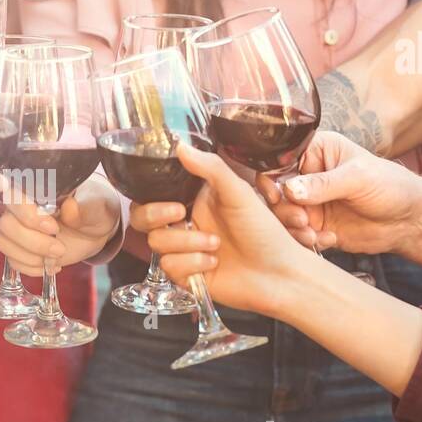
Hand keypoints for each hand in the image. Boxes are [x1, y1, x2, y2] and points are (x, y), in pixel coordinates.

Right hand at [0, 174, 121, 275]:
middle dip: (33, 242)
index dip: (28, 215)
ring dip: (31, 257)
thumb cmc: (94, 210)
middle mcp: (21, 207)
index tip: (54, 228)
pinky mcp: (19, 248)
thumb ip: (85, 206)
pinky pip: (12, 260)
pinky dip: (31, 268)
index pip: (13, 195)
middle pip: (6, 224)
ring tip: (56, 258)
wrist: (94, 231)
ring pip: (5, 243)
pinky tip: (51, 266)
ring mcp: (17, 228)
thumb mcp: (98, 206)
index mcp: (37, 188)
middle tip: (60, 249)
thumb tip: (69, 208)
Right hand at [145, 144, 306, 317]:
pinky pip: (169, 266)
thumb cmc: (265, 232)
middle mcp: (185, 224)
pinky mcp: (186, 274)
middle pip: (142, 219)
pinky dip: (191, 264)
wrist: (278, 274)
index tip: (174, 202)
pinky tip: (213, 263)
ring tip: (216, 245)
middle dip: (156, 217)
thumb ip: (210, 168)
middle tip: (182, 216)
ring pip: (156, 243)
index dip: (152, 198)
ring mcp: (184, 250)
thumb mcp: (239, 193)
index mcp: (195, 201)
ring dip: (187, 244)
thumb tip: (180, 147)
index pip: (154, 194)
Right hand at [258, 131, 421, 254]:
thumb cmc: (390, 186)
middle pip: (274, 192)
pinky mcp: (315, 225)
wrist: (409, 220)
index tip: (276, 195)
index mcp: (315, 152)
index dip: (271, 178)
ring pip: (282, 216)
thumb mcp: (357, 178)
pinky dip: (307, 240)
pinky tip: (329, 240)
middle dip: (284, 210)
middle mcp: (307, 176)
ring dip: (293, 228)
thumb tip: (289, 189)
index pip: (279, 160)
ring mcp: (310, 202)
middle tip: (302, 219)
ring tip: (313, 235)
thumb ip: (323, 184)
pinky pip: (297, 234)